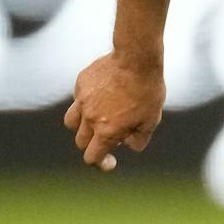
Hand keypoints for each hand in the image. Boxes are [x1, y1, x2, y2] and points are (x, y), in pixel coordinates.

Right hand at [64, 51, 164, 171]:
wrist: (136, 59)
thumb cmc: (148, 91)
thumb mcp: (151, 120)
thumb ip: (139, 139)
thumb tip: (128, 145)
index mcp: (107, 131)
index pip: (92, 157)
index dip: (100, 164)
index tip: (110, 162)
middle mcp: (90, 118)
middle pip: (81, 142)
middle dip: (92, 145)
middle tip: (107, 139)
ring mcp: (82, 100)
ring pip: (71, 122)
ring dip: (81, 126)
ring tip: (97, 120)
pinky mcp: (80, 83)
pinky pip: (78, 98)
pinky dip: (87, 102)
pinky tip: (103, 94)